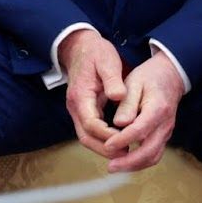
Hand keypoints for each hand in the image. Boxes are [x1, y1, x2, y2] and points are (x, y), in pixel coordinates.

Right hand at [58, 28, 123, 158]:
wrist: (79, 47)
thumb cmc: (95, 53)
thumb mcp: (106, 61)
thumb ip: (113, 80)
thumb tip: (119, 96)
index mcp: (81, 95)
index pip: (91, 123)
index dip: (107, 135)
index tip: (125, 140)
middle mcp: (75, 106)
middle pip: (85, 136)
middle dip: (105, 148)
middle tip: (126, 155)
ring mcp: (77, 109)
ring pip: (86, 136)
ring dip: (104, 147)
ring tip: (126, 152)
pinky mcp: (83, 110)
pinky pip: (90, 130)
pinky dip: (103, 139)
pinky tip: (119, 140)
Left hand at [102, 51, 183, 172]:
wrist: (169, 76)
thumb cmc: (148, 78)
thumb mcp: (134, 83)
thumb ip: (127, 104)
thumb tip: (118, 123)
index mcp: (158, 109)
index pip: (140, 130)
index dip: (123, 140)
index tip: (107, 145)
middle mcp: (165, 125)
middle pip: (150, 151)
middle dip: (129, 162)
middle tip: (110, 167)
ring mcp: (166, 132)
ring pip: (153, 156)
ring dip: (134, 165)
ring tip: (114, 167)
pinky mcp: (163, 136)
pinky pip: (153, 154)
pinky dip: (139, 161)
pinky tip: (123, 162)